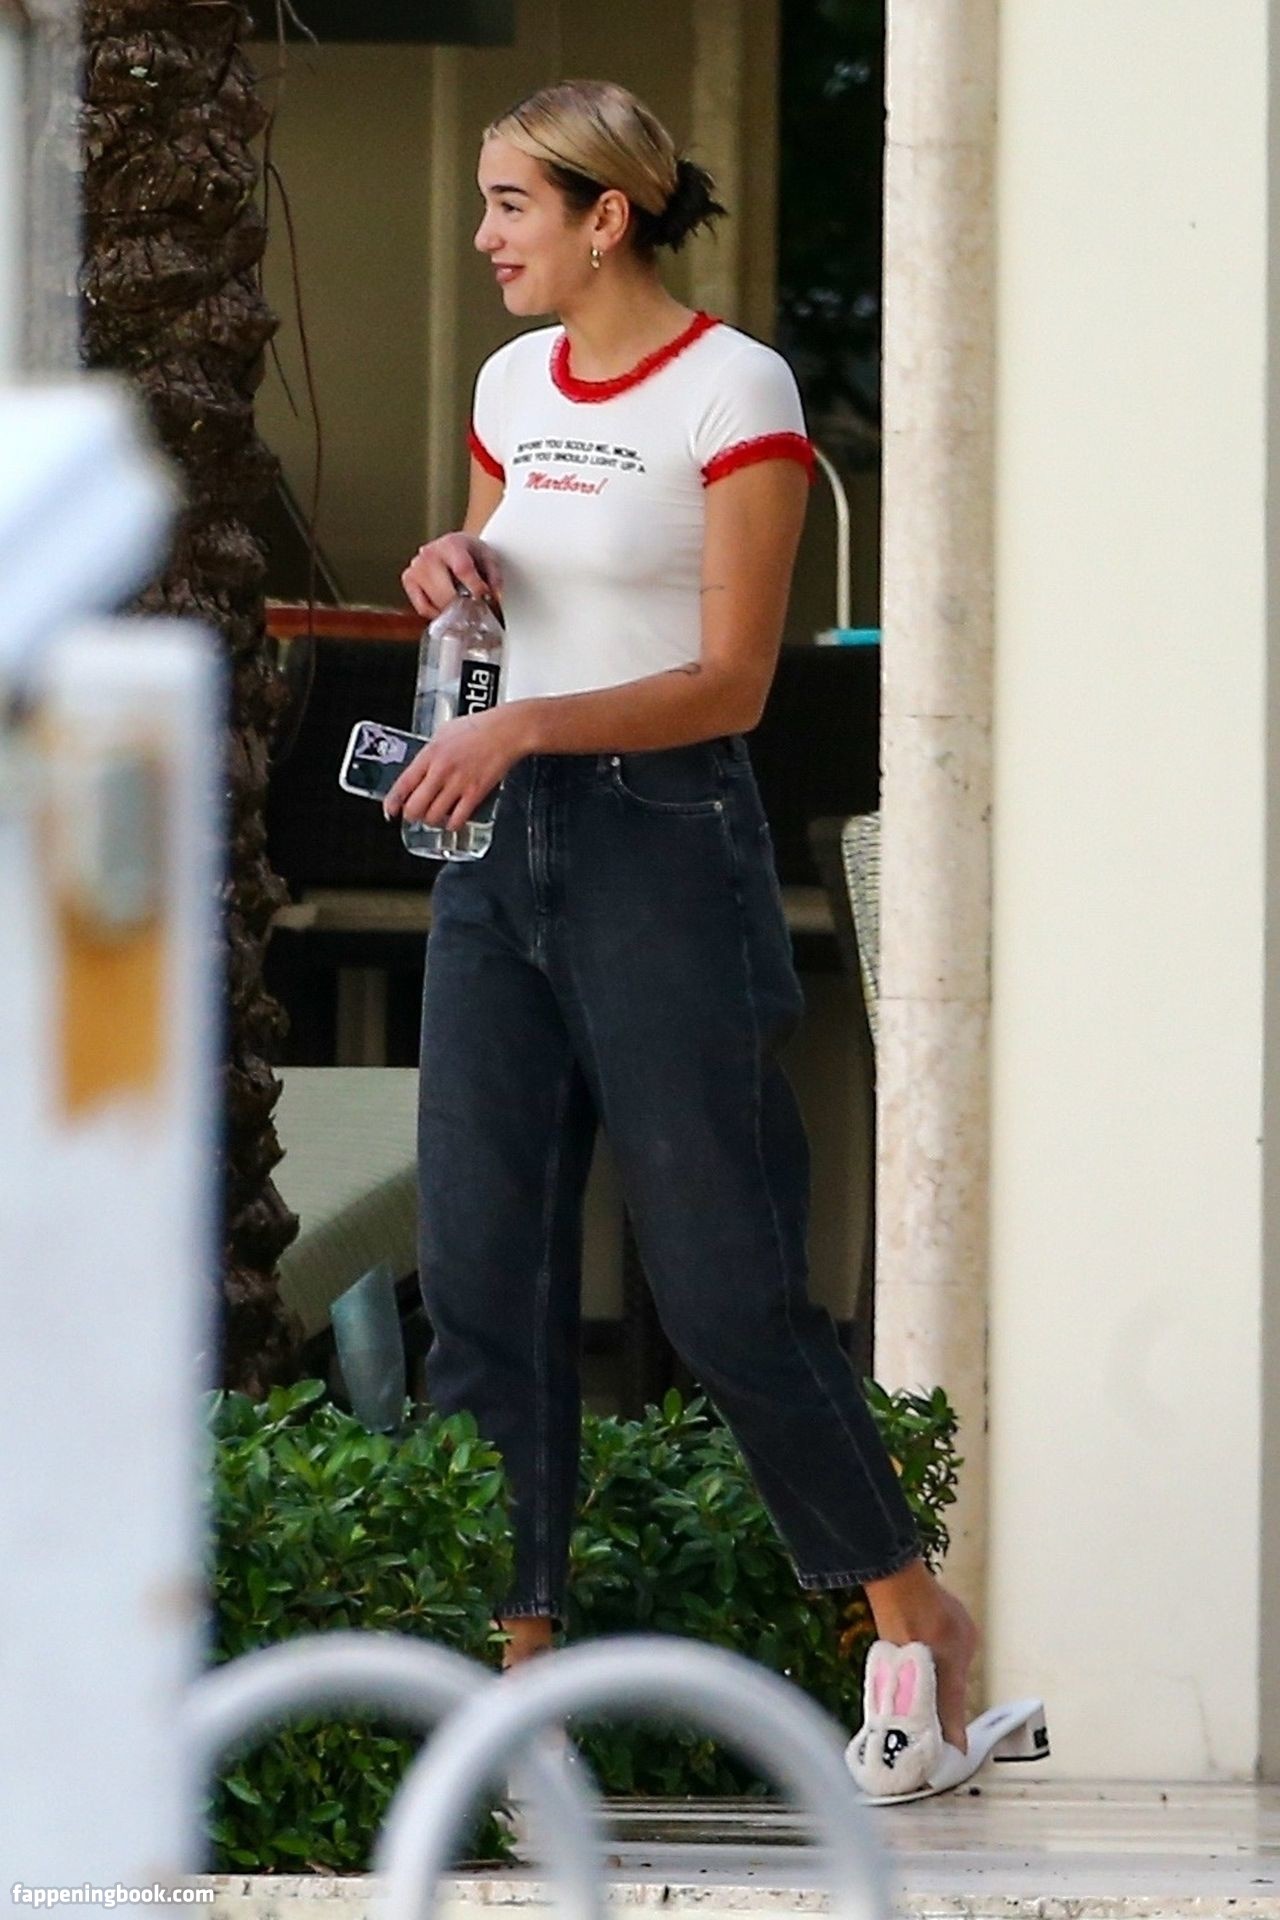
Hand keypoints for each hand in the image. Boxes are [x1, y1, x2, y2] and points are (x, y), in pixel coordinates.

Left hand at [383, 705, 526, 831]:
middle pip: (415, 807)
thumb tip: (420, 766)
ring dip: (431, 820)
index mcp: (430, 754)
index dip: (392, 802)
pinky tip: (452, 819)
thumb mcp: (444, 732)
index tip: (390, 810)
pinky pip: (457, 819)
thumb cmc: (479, 727)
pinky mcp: (475, 794)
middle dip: (412, 815)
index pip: (403, 784)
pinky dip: (452, 824)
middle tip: (414, 814)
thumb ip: (430, 752)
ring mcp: (458, 784)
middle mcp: (441, 771)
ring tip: (434, 816)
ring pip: (433, 816)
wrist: (506, 731)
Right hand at [401, 533, 502, 620]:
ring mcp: (416, 567)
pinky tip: (446, 608)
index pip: (462, 569)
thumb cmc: (470, 553)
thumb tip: (494, 596)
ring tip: (462, 608)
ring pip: (434, 602)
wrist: (454, 547)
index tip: (483, 598)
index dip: (475, 588)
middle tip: (474, 611)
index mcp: (451, 544)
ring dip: (451, 610)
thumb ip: (494, 577)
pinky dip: (436, 613)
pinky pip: (422, 607)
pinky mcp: (408, 579)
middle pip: (446, 591)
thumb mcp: (489, 559)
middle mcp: (430, 554)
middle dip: (463, 606)